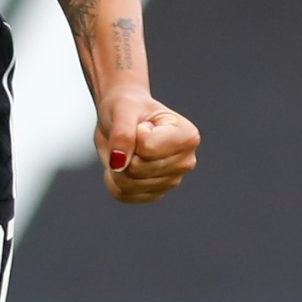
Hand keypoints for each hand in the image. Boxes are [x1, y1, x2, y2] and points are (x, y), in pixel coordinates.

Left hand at [97, 86, 198, 203]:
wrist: (124, 117)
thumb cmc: (129, 107)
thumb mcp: (123, 109)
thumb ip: (122, 133)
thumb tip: (119, 163)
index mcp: (188, 137)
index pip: (148, 148)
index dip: (134, 135)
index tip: (141, 125)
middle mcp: (185, 162)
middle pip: (138, 169)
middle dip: (124, 153)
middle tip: (131, 137)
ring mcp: (172, 181)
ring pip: (129, 186)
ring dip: (117, 168)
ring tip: (126, 150)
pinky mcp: (155, 194)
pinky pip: (124, 195)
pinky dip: (114, 181)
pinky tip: (122, 165)